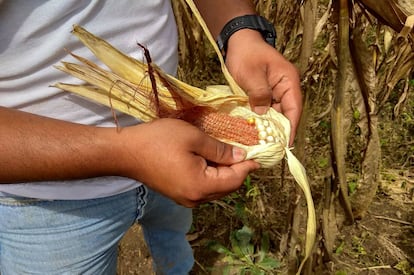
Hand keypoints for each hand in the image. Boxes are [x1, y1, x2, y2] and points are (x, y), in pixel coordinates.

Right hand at [118, 118, 259, 206]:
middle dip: (238, 169)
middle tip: (245, 149)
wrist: (125, 152)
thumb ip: (220, 149)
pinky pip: (203, 187)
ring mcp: (185, 199)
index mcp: (201, 186)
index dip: (248, 166)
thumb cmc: (159, 140)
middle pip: (227, 187)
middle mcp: (195, 198)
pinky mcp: (178, 194)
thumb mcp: (194, 138)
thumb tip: (241, 156)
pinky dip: (212, 175)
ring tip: (229, 151)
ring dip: (225, 172)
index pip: (235, 180)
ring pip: (215, 188)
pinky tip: (210, 159)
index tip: (259, 153)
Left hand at [225, 29, 302, 144]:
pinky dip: (262, 121)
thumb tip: (263, 114)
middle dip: (279, 131)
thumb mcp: (251, 75)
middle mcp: (286, 88)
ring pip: (276, 114)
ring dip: (270, 127)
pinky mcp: (266, 95)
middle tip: (271, 149)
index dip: (290, 127)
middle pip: (286, 114)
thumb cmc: (246, 54)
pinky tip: (256, 132)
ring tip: (263, 145)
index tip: (285, 144)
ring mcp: (276, 92)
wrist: (238, 42)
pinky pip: (267, 111)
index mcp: (289, 81)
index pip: (294, 108)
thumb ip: (259, 94)